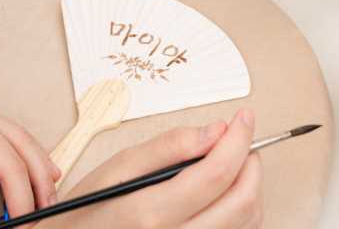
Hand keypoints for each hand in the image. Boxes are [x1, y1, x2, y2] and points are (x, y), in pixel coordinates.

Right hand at [50, 109, 260, 228]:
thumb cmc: (87, 212)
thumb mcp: (118, 167)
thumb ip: (169, 146)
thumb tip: (215, 131)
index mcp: (149, 215)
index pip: (216, 174)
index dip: (238, 140)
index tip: (243, 119)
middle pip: (241, 202)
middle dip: (250, 162)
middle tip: (240, 140)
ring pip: (246, 223)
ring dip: (249, 187)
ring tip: (231, 163)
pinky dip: (240, 211)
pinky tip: (224, 193)